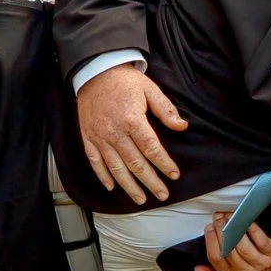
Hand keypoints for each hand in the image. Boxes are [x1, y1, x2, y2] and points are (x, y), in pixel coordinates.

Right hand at [75, 63, 186, 206]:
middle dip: (150, 181)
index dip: (164, 164)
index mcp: (132, 121)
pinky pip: (95, 162)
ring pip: (116, 168)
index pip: (151, 149)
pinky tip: (112, 187)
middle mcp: (115, 133)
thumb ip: (165, 109)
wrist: (94, 72)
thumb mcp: (149, 89)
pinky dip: (103, 176)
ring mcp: (100, 137)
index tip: (174, 175)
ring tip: (140, 199)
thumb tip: (182, 126)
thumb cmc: (124, 81)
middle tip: (162, 195)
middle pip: (135, 164)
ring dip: (129, 186)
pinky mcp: (88, 138)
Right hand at [197, 214, 270, 270]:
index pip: (216, 259)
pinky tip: (245, 219)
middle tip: (218, 219)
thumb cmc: (254, 262)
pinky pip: (259, 239)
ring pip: (242, 247)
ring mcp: (261, 264)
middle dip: (221, 232)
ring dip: (234, 229)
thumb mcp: (233, 269)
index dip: (210, 242)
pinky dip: (251, 228)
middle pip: (228, 252)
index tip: (208, 228)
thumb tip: (197, 269)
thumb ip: (214, 269)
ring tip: (229, 217)